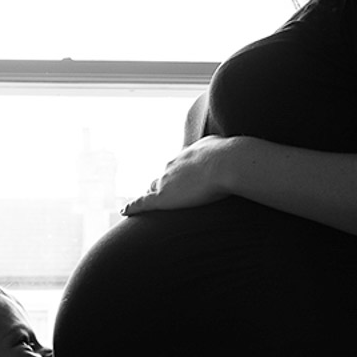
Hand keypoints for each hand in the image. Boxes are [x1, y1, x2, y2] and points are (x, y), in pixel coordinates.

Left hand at [122, 136, 236, 214]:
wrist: (227, 162)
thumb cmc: (231, 156)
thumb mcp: (225, 146)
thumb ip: (219, 150)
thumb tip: (224, 151)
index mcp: (188, 153)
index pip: (178, 166)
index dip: (178, 174)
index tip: (181, 179)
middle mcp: (174, 165)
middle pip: (163, 176)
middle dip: (163, 184)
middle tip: (164, 193)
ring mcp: (167, 180)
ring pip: (154, 188)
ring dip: (153, 195)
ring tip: (149, 205)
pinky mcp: (163, 197)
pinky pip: (143, 202)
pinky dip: (133, 206)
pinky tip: (125, 210)